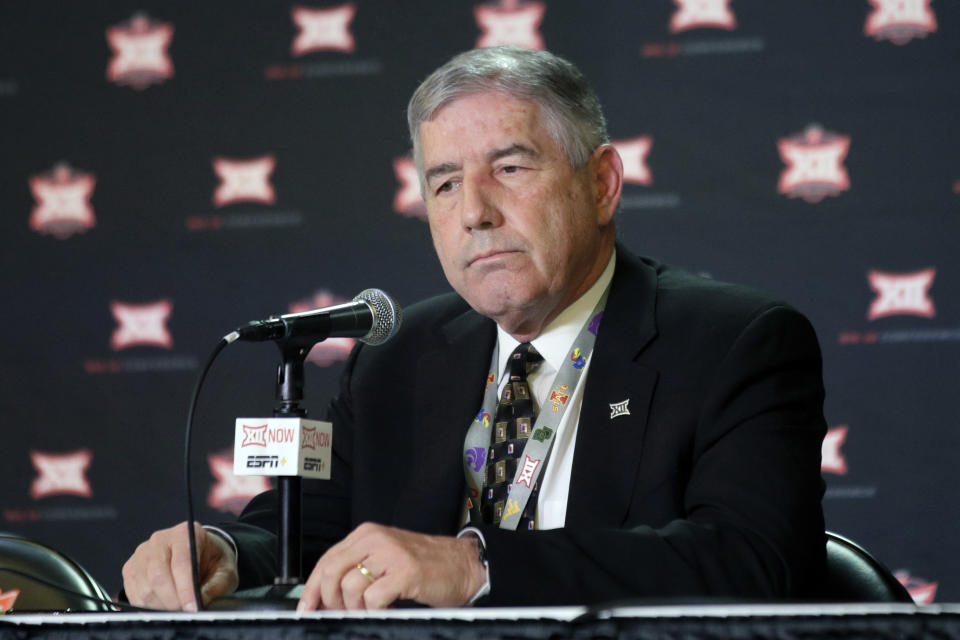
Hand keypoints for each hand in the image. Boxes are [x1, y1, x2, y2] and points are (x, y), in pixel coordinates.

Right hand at [121, 521, 238, 610]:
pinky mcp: (131, 568)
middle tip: (184, 612)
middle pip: (158, 574)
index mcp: (185, 533)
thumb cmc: (213, 560)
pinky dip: (148, 605)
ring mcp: (142, 553)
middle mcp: (160, 539)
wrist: (202, 553)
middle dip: (172, 599)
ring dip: (161, 604)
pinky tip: (164, 605)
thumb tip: (199, 603)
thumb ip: (215, 587)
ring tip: (177, 609)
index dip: (186, 588)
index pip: (182, 562)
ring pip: (145, 586)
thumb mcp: (225, 571)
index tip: (192, 607)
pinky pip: (134, 592)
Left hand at [297, 522, 485, 610]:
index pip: (327, 560)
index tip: (307, 608)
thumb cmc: (425, 565)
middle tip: (341, 614)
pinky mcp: (405, 572)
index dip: (312, 588)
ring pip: (350, 588)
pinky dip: (374, 611)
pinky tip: (385, 609)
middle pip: (332, 572)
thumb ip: (357, 569)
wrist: (463, 565)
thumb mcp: (385, 558)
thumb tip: (325, 595)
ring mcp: (390, 554)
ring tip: (370, 611)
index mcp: (366, 534)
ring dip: (355, 609)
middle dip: (330, 601)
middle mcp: (375, 539)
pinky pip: (373, 599)